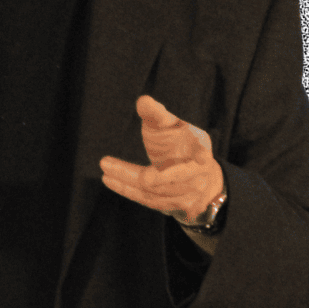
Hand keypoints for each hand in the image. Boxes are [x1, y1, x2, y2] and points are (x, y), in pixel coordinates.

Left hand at [98, 95, 225, 225]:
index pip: (202, 151)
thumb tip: (143, 100)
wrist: (197, 174)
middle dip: (156, 177)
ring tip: (106, 169)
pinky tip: (110, 179)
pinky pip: (151, 200)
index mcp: (199, 148)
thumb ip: (156, 115)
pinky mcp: (177, 206)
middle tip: (132, 173)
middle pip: (172, 177)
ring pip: (156, 191)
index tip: (202, 157)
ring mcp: (189, 192)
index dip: (201, 154)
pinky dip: (128, 190)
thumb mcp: (169, 126)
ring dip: (128, 181)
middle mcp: (198, 173)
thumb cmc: (178, 143)